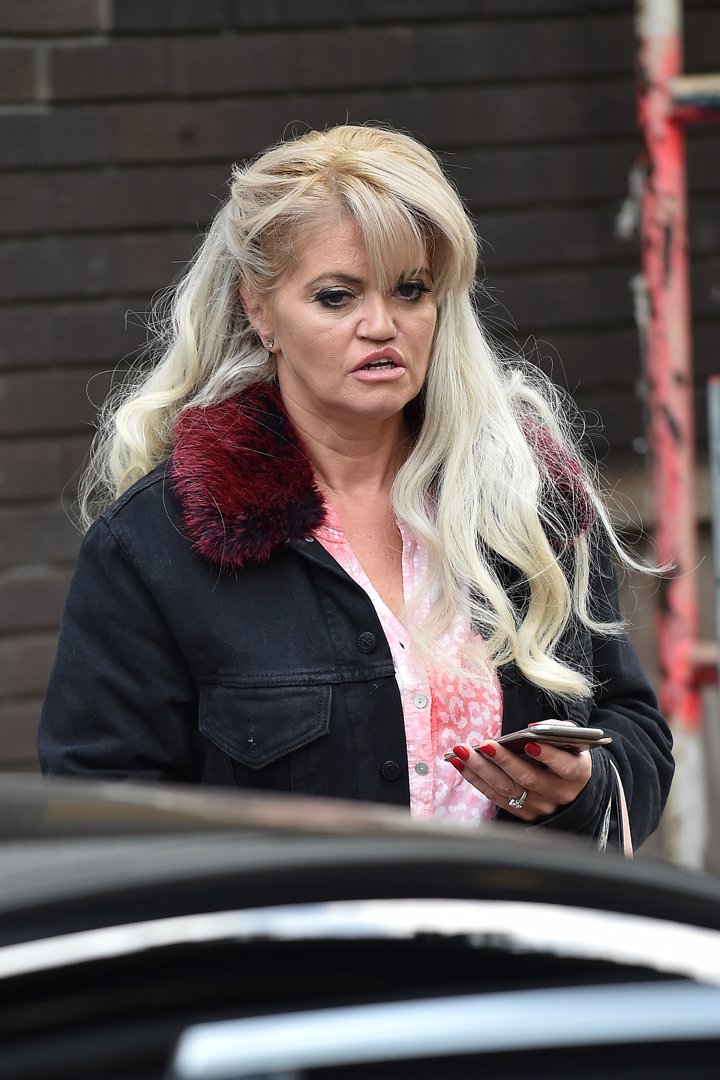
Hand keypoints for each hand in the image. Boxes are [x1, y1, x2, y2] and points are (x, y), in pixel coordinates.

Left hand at [447, 736, 592, 820]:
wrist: (571, 784)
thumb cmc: (566, 752)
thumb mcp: (569, 738)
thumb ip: (555, 730)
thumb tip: (532, 729)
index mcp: (577, 773)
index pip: (564, 767)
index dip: (548, 756)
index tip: (529, 744)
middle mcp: (560, 794)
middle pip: (529, 779)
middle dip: (504, 761)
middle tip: (484, 744)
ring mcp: (541, 807)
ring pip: (508, 790)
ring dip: (481, 770)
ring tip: (462, 751)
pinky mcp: (523, 813)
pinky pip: (496, 797)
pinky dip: (476, 779)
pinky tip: (460, 763)